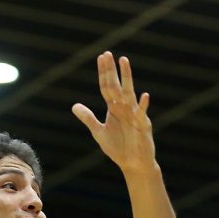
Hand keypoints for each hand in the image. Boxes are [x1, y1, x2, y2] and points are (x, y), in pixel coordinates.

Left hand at [72, 51, 155, 174]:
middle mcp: (124, 108)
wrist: (133, 163)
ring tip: (124, 61)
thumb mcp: (99, 132)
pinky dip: (143, 106)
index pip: (106, 87)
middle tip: (107, 54)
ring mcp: (134, 115)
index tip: (101, 57)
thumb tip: (74, 105)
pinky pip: (142, 114)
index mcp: (114, 108)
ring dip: (127, 77)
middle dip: (111, 70)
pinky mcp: (143, 126)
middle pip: (116, 85)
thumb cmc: (118, 148)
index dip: (103, 73)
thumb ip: (88, 118)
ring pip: (129, 93)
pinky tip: (144, 95)